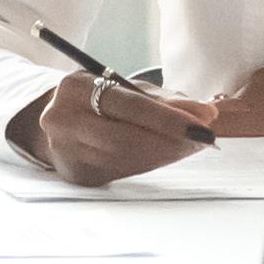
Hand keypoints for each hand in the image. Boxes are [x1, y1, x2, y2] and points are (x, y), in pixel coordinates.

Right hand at [9, 73, 219, 184]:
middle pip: (125, 138)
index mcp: (76, 88)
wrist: (56, 120)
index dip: (169, 118)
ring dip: (165, 155)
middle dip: (171, 142)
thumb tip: (206, 114)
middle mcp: (63, 119)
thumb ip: (166, 100)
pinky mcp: (76, 174)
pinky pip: (121, 172)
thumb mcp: (127, 89)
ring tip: (189, 146)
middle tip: (203, 140)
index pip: (129, 105)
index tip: (204, 126)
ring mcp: (66, 150)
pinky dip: (149, 164)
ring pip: (125, 159)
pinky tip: (166, 156)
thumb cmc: (98, 100)